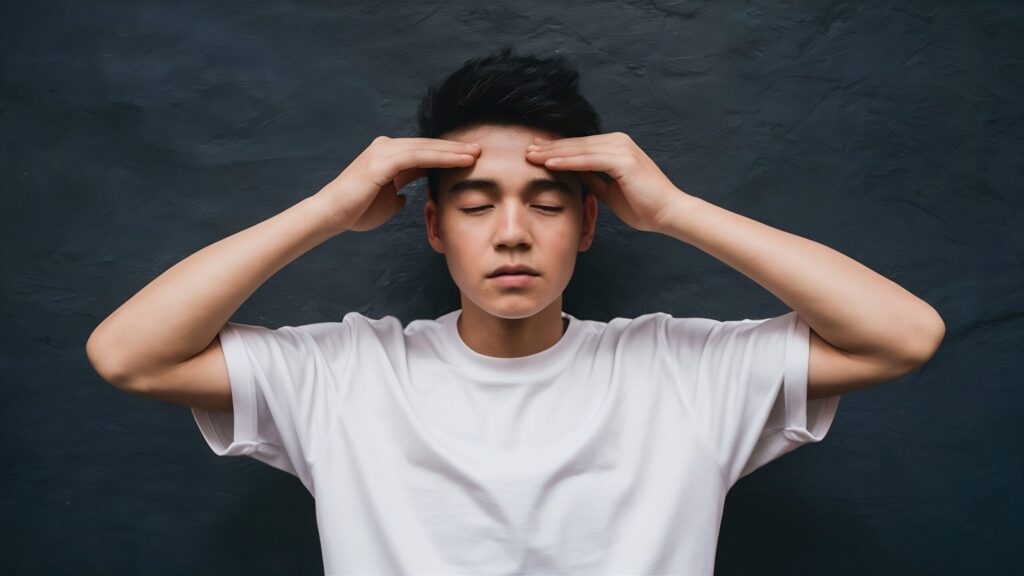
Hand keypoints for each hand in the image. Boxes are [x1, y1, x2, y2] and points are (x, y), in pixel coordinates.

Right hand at [314, 136, 480, 232]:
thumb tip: (406, 196)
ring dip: (453, 151)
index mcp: (389, 157)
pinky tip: (459, 160)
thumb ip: (397, 192)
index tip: (470, 158)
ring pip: (426, 148)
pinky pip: (418, 156)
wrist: (331, 215)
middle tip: (480, 148)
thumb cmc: (356, 211)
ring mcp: (383, 152)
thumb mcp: (387, 201)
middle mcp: (386, 148)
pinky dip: (441, 157)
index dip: (447, 154)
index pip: (424, 152)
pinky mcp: (381, 161)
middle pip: (427, 145)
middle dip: (455, 147)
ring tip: (476, 153)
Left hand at [525, 131, 685, 232]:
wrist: (668, 213)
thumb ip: (594, 180)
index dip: (556, 150)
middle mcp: (619, 142)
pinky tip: (549, 164)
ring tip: (530, 156)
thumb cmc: (643, 206)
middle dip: (549, 148)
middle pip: (576, 144)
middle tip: (525, 150)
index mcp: (616, 147)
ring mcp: (621, 149)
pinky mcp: (622, 160)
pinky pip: (588, 160)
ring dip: (552, 153)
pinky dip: (567, 161)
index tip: (534, 154)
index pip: (579, 147)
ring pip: (578, 149)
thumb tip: (576, 175)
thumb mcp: (611, 191)